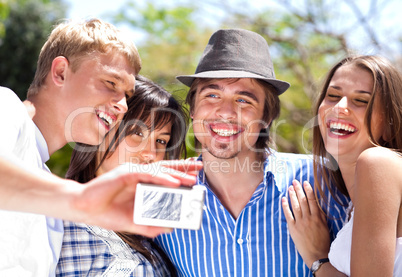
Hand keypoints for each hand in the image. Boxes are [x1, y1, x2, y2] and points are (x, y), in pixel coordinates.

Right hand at [69, 161, 202, 235]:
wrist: (85, 209)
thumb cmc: (107, 213)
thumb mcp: (134, 223)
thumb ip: (151, 225)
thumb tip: (171, 228)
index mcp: (142, 185)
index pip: (164, 177)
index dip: (180, 175)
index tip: (195, 177)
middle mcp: (139, 177)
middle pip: (165, 170)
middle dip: (183, 170)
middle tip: (199, 170)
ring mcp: (133, 173)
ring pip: (159, 171)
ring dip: (176, 174)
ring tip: (192, 179)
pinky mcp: (126, 174)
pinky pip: (148, 174)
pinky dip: (162, 177)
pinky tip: (174, 182)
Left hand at [281, 180, 329, 266]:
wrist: (316, 255)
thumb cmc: (322, 241)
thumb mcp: (325, 226)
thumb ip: (320, 214)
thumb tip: (316, 204)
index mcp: (318, 217)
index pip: (313, 200)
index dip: (308, 190)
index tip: (305, 182)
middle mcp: (309, 218)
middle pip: (303, 200)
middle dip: (298, 189)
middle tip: (294, 181)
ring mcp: (300, 223)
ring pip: (295, 206)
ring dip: (292, 195)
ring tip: (289, 187)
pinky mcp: (293, 228)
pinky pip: (288, 215)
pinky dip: (285, 206)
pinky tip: (283, 199)